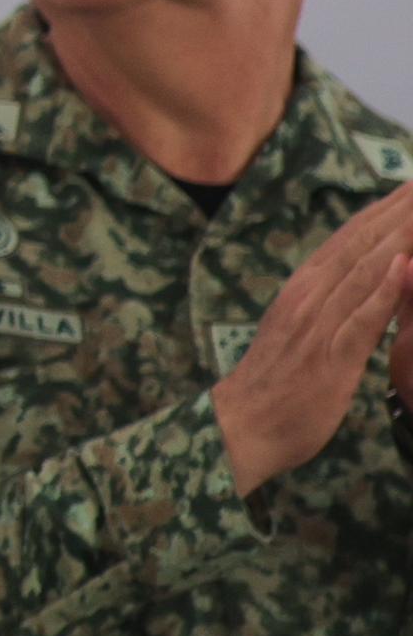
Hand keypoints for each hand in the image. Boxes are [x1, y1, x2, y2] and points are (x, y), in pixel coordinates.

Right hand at [213, 184, 412, 494]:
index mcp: (304, 290)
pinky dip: (383, 292)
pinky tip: (404, 267)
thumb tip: (353, 281)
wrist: (239, 427)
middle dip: (401, 209)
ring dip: (401, 235)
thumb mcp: (300, 333)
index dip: (385, 208)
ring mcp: (318, 326)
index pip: (351, 238)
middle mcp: (309, 297)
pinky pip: (360, 321)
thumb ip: (327, 304)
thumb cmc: (275, 386)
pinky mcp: (329, 359)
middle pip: (362, 243)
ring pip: (365, 271)